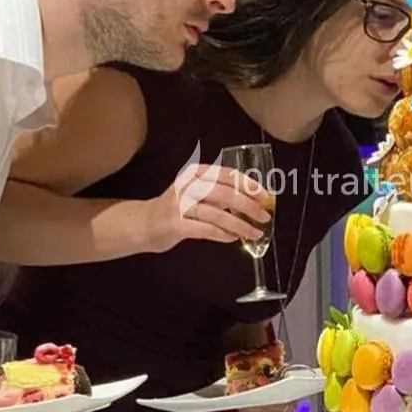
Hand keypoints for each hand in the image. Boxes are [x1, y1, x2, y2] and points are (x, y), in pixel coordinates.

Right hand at [146, 164, 272, 251]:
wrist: (144, 223)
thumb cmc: (178, 208)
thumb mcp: (197, 192)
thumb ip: (221, 194)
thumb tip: (256, 202)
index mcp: (196, 173)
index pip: (228, 174)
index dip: (250, 186)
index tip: (267, 197)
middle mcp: (187, 185)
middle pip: (224, 193)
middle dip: (249, 206)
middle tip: (265, 216)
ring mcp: (179, 205)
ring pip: (217, 214)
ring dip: (240, 225)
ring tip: (254, 232)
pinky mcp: (175, 224)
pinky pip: (205, 230)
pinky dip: (223, 235)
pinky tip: (233, 238)